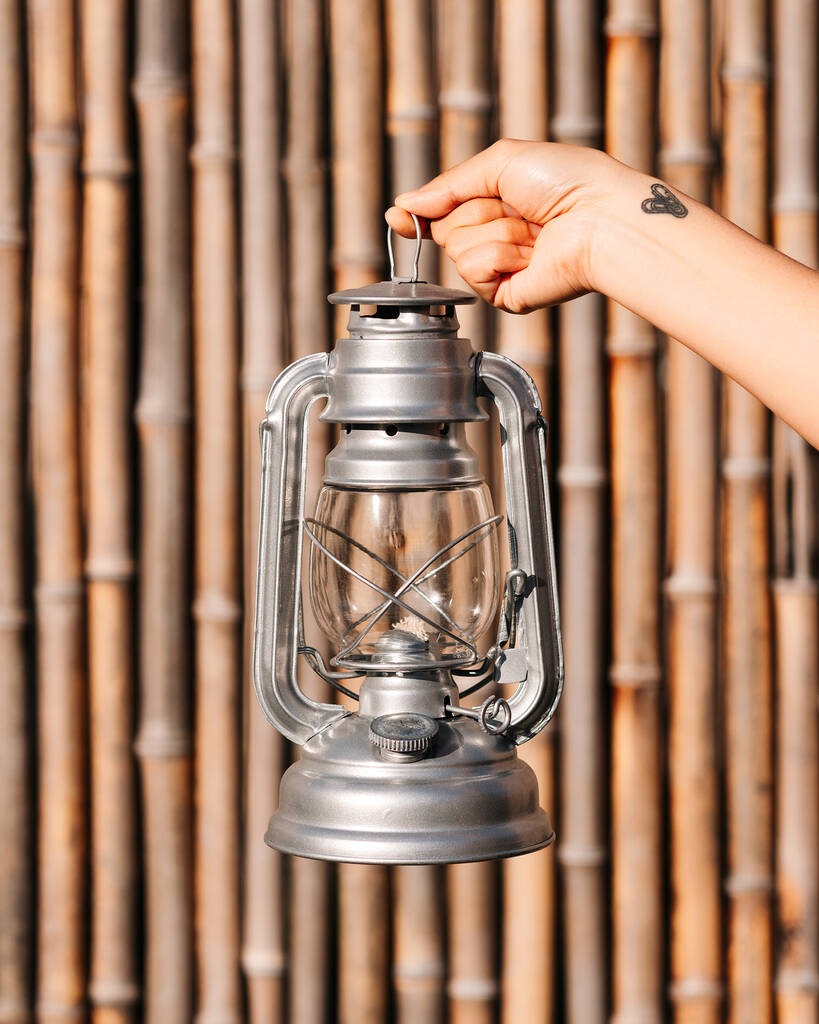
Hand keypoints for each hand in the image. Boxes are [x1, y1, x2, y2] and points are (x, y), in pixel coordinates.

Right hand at [385, 139, 628, 312]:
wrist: (600, 218)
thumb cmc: (568, 182)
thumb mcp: (502, 162)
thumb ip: (449, 184)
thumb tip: (406, 204)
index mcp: (498, 203)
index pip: (444, 212)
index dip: (419, 214)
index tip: (399, 217)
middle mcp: (497, 236)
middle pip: (446, 229)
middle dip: (475, 212)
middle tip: (515, 208)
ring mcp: (502, 268)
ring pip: (457, 249)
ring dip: (494, 231)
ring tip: (532, 232)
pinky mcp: (506, 294)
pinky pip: (473, 271)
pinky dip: (500, 255)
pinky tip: (530, 255)